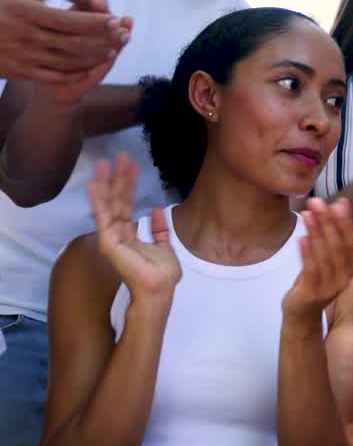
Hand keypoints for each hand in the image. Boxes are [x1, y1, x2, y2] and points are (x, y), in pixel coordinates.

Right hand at [0, 0, 130, 85]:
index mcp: (25, 13)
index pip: (69, 20)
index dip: (96, 22)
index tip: (116, 18)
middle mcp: (25, 36)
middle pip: (73, 43)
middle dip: (102, 41)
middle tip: (122, 36)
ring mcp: (23, 56)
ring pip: (67, 62)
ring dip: (93, 58)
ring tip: (112, 51)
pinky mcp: (21, 72)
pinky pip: (54, 76)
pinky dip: (75, 74)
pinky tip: (90, 68)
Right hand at [88, 154, 180, 311]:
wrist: (160, 290)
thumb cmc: (162, 274)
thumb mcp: (164, 245)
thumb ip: (159, 229)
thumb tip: (154, 209)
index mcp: (129, 234)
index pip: (126, 204)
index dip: (128, 184)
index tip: (131, 165)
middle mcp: (118, 233)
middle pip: (116, 200)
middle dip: (117, 178)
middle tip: (118, 155)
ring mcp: (111, 237)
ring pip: (108, 205)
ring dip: (106, 183)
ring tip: (103, 162)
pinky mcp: (109, 242)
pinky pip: (103, 218)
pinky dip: (98, 201)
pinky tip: (95, 184)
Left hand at [284, 198, 352, 318]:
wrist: (301, 313)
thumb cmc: (313, 281)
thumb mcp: (325, 260)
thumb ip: (329, 240)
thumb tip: (329, 209)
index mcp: (350, 268)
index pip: (351, 241)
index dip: (346, 221)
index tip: (339, 202)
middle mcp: (344, 278)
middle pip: (338, 246)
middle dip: (329, 221)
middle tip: (318, 202)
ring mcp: (329, 288)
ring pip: (325, 255)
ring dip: (316, 232)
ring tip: (308, 214)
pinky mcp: (312, 294)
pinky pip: (311, 269)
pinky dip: (307, 252)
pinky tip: (302, 237)